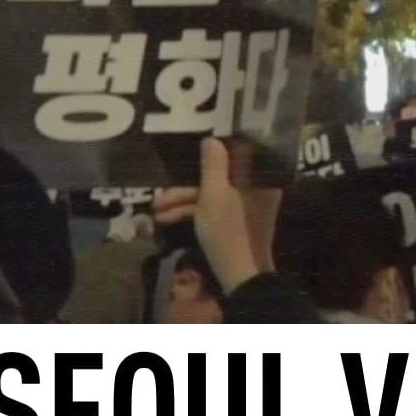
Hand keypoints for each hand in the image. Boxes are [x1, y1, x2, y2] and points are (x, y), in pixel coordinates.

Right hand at [153, 138, 261, 294]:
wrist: (241, 276)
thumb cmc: (228, 231)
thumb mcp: (214, 195)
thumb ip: (213, 165)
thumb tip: (212, 139)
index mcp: (259, 179)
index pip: (237, 154)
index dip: (213, 152)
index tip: (190, 149)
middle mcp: (257, 189)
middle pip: (219, 178)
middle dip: (186, 188)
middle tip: (159, 198)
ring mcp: (247, 208)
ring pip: (213, 196)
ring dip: (184, 203)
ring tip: (156, 213)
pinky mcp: (237, 223)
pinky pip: (215, 210)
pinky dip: (194, 214)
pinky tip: (167, 221)